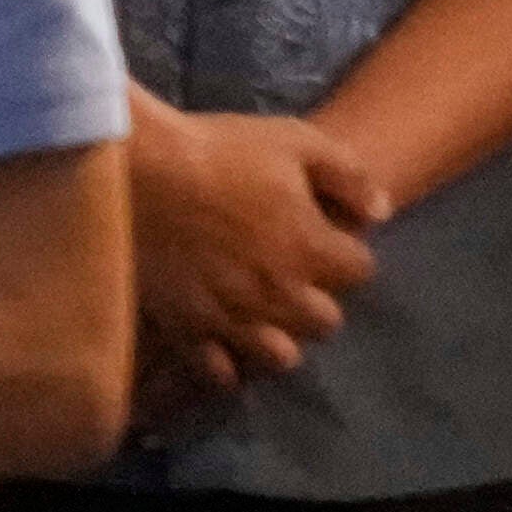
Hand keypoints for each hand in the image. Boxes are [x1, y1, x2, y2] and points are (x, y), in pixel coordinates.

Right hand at [124, 101, 378, 410]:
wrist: (130, 169)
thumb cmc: (214, 149)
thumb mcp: (294, 140)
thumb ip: (350, 176)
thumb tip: (381, 213)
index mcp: (312, 249)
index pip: (361, 270)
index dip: (343, 250)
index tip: (321, 235)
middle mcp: (280, 294)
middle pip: (325, 321)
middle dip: (314, 297)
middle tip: (288, 273)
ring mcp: (233, 317)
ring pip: (281, 356)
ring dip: (277, 334)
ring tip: (257, 311)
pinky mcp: (187, 329)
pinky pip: (220, 371)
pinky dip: (225, 361)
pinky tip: (220, 336)